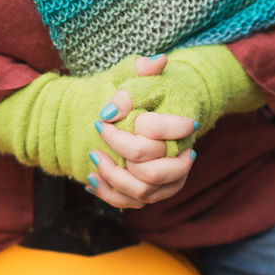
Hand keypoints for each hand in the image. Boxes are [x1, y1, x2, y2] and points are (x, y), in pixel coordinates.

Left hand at [88, 55, 196, 209]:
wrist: (162, 107)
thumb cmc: (152, 90)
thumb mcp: (144, 75)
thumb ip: (139, 71)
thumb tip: (125, 93)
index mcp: (183, 128)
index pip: (156, 132)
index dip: (125, 126)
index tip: (103, 118)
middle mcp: (182, 159)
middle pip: (152, 172)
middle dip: (119, 154)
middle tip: (99, 132)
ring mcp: (170, 180)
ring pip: (142, 192)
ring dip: (113, 178)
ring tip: (94, 156)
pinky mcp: (155, 192)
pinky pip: (132, 203)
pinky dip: (109, 194)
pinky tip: (91, 179)